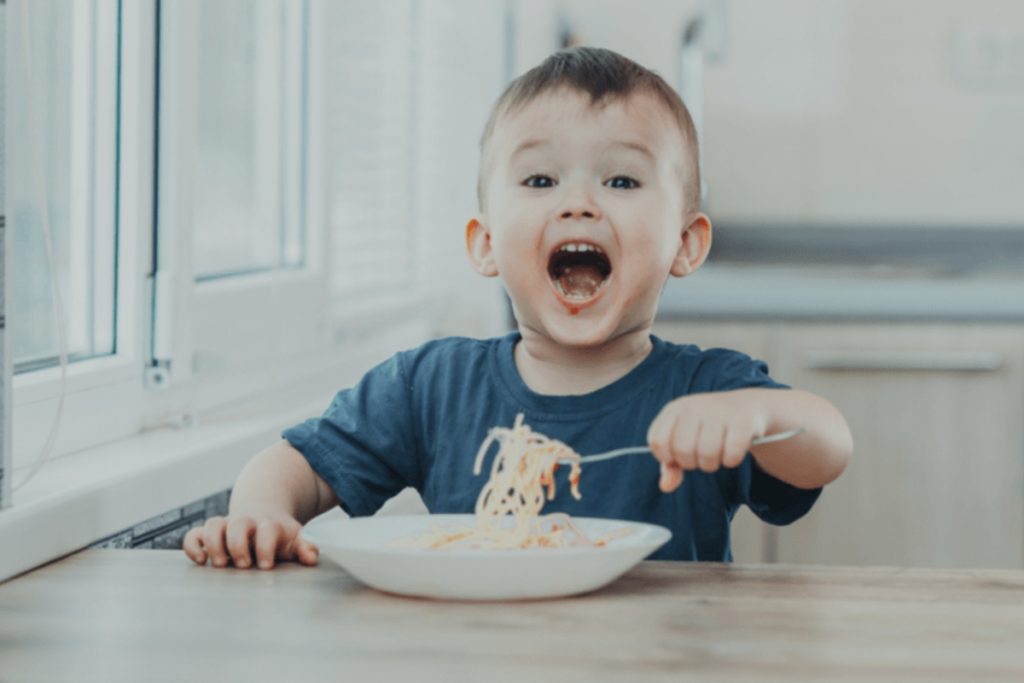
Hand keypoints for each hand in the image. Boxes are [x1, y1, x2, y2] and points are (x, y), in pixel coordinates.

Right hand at [182, 511, 318, 569]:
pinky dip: (193, 545)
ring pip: (213, 524)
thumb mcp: (296, 540)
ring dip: (214, 544)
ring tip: (220, 564)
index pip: (268, 529)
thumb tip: (311, 557)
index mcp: (271, 525)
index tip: (266, 566)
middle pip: (239, 524)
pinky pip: (194, 534)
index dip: (266, 546)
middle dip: (238, 545)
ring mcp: (227, 526)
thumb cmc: (281, 536)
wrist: (263, 516)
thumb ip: (306, 547)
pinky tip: (200, 561)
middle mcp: (247, 523)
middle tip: (243, 565)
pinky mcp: (211, 534)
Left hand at [647, 390, 768, 492]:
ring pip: (707, 453)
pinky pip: (731, 453)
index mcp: (675, 409)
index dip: (666, 457)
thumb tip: (665, 486)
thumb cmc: (708, 429)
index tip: (676, 458)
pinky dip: (731, 461)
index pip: (657, 441)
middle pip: (682, 450)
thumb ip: (670, 465)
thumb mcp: (684, 441)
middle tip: (700, 458)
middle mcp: (694, 407)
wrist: (746, 407)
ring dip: (711, 464)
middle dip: (691, 463)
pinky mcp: (742, 420)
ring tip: (715, 457)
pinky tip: (731, 453)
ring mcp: (719, 411)